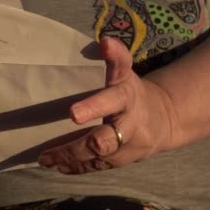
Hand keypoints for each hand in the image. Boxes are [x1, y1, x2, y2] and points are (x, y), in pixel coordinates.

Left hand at [38, 37, 174, 173]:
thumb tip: (104, 41)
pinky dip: (76, 168)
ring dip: (69, 159)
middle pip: (104, 141)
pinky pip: (97, 167)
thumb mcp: (127, 74)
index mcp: (127, 99)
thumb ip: (116, 59)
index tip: (72, 113)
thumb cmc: (132, 93)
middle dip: (76, 146)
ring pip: (97, 158)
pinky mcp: (120, 162)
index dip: (94, 106)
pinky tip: (56, 166)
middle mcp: (128, 127)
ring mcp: (126, 148)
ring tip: (45, 159)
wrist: (165, 119)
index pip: (112, 100)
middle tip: (48, 152)